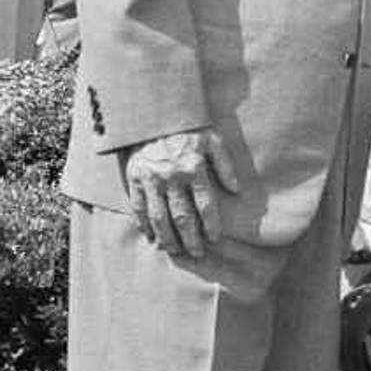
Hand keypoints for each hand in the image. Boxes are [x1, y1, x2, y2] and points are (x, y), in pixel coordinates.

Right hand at [122, 129, 240, 258]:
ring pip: (159, 217)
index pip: (205, 204)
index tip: (214, 238)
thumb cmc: (188, 130)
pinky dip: (144, 226)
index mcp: (193, 168)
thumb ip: (226, 165)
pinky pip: (139, 208)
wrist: (153, 117)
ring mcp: (151, 180)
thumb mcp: (213, 141)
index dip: (210, 224)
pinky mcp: (134, 180)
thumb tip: (236, 190)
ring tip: (175, 251)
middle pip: (182, 216)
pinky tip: (152, 237)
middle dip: (190, 238)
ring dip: (167, 238)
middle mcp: (172, 177)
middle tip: (197, 253)